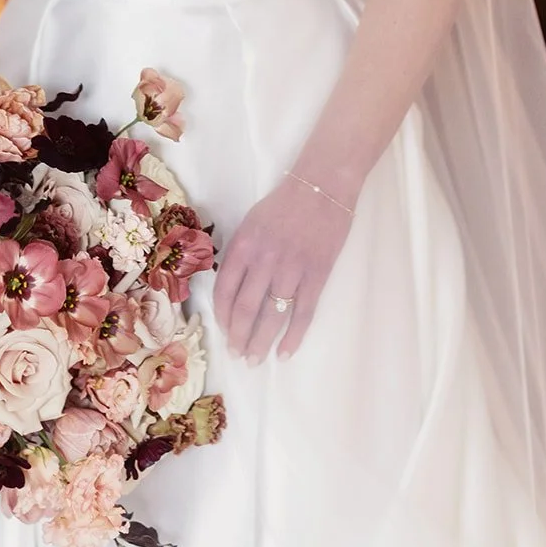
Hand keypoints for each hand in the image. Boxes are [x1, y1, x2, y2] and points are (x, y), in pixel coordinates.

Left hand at [212, 175, 352, 364]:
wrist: (322, 186)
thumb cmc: (284, 203)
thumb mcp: (252, 222)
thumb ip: (241, 254)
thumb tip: (232, 289)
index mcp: (244, 245)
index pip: (225, 290)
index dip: (222, 316)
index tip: (224, 331)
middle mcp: (264, 260)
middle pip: (246, 309)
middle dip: (239, 337)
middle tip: (238, 355)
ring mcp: (292, 269)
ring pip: (272, 316)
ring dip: (260, 342)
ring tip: (254, 359)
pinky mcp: (317, 275)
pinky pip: (302, 313)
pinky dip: (293, 337)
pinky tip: (284, 353)